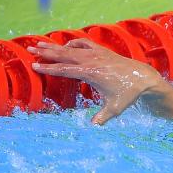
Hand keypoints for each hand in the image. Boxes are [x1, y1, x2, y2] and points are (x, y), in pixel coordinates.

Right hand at [28, 39, 162, 124]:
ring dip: (56, 46)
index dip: (49, 68)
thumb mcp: (115, 108)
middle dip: (46, 52)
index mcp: (91, 73)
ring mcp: (97, 54)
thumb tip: (92, 129)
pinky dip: (74, 43)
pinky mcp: (103, 51)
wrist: (143, 77)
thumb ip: (101, 118)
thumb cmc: (128, 94)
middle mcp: (92, 61)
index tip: (35, 66)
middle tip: (29, 49)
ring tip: (40, 44)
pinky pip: (84, 44)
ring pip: (72, 48)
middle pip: (64, 55)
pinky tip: (66, 46)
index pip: (65, 70)